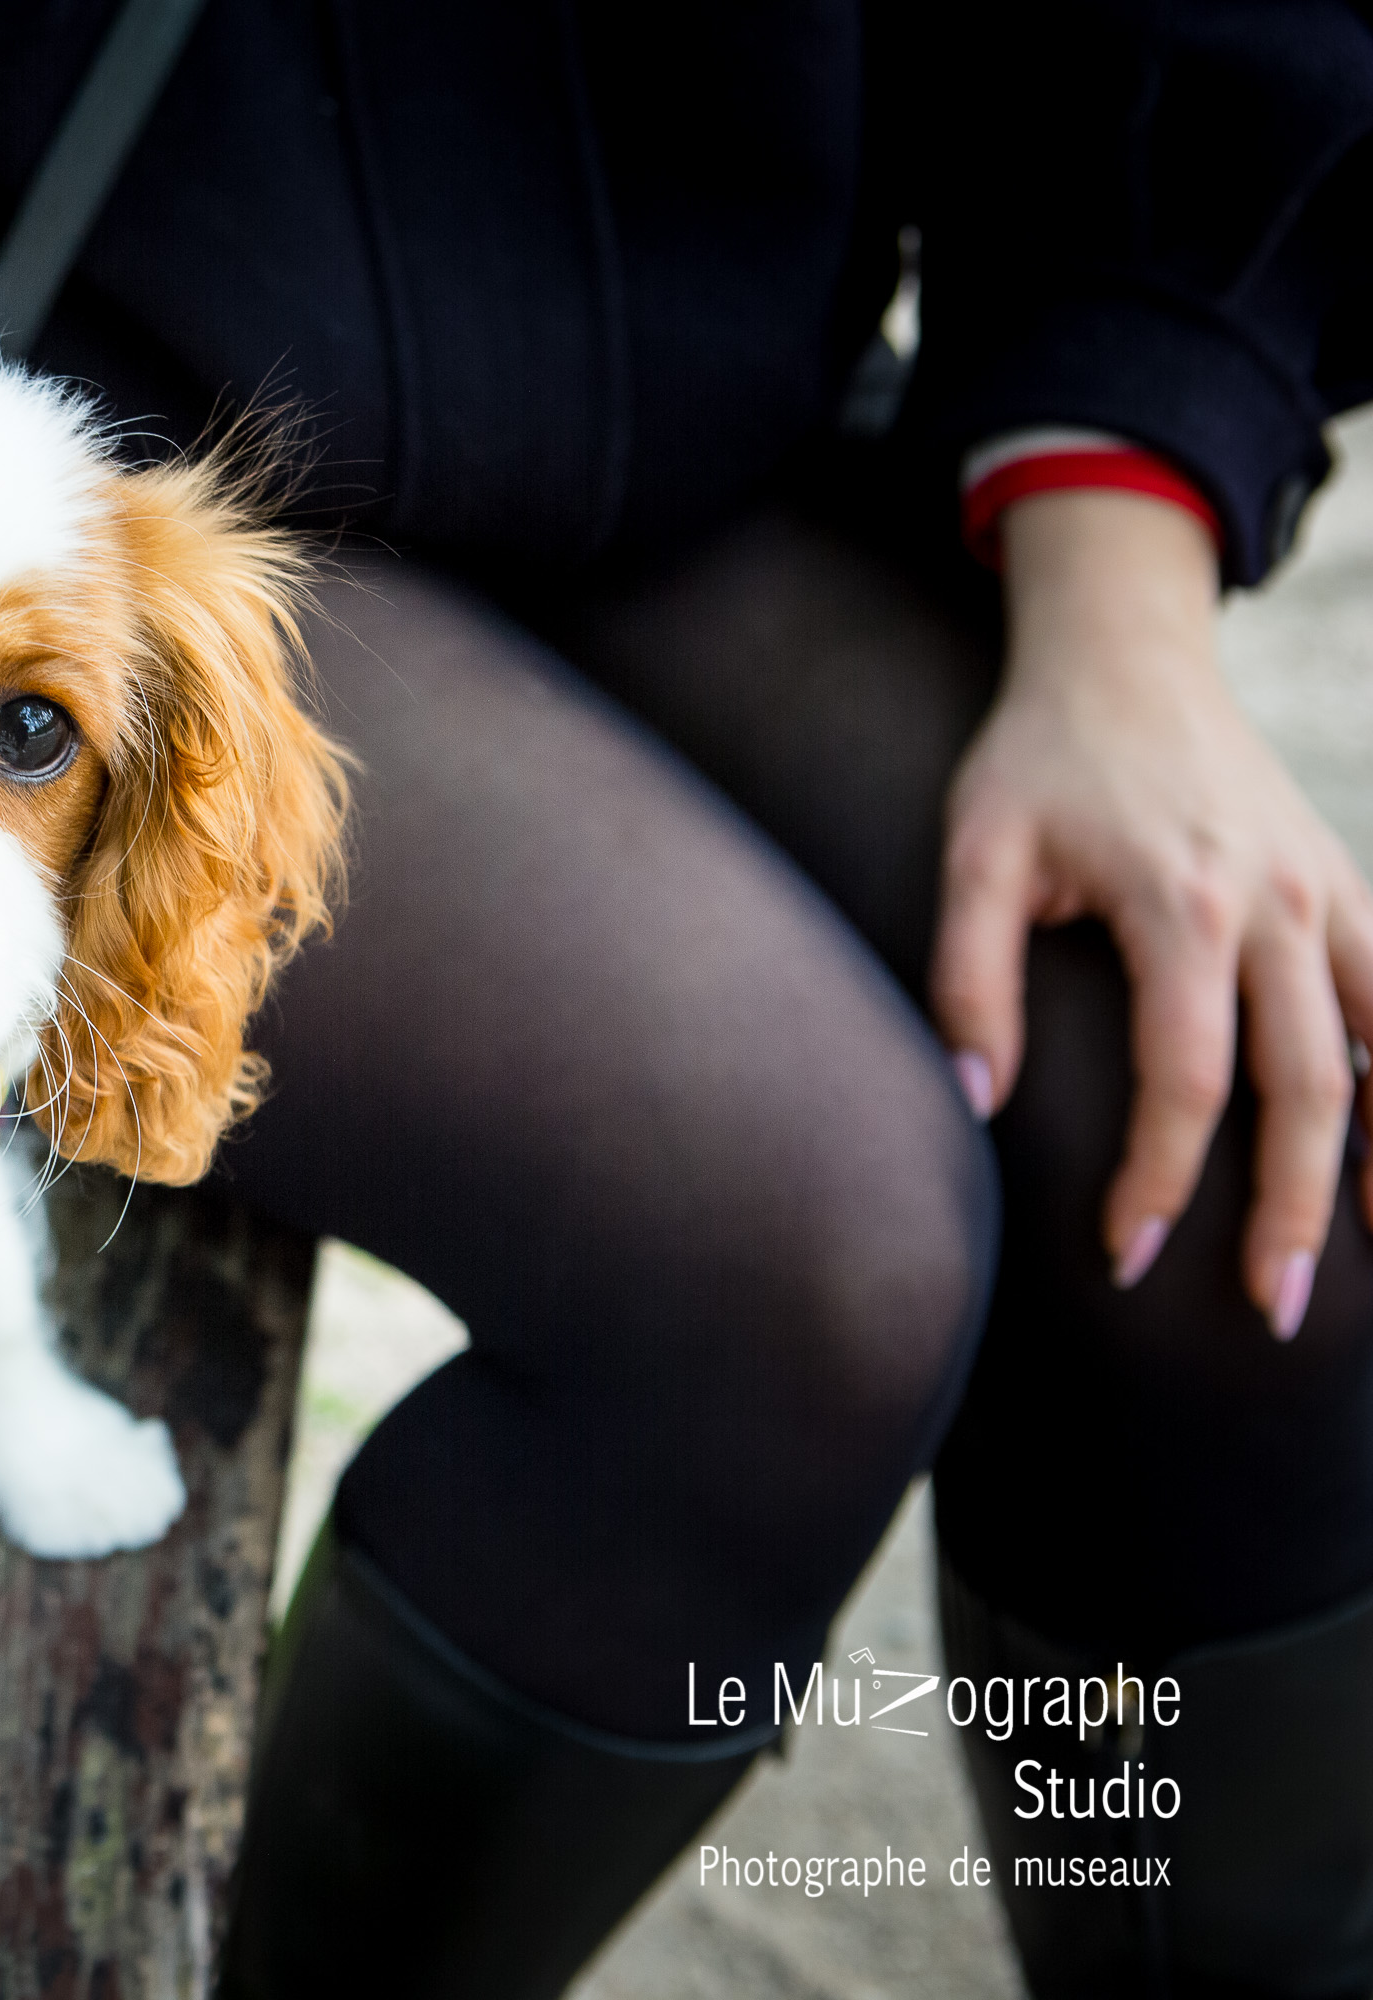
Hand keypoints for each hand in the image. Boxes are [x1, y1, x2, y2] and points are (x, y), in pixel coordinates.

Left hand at [932, 489, 1372, 1336]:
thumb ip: (968, 979)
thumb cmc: (1034, 761)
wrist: (1122, 658)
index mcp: (1182, 902)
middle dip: (1290, 1209)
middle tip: (1268, 1310)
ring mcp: (1327, 893)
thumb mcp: (973, 854)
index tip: (1124, 1256)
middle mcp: (1278, 904)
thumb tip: (977, 1105)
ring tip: (1358, 1264)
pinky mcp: (1347, 886)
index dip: (1159, 1179)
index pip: (1186, 1079)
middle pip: (1306, 1086)